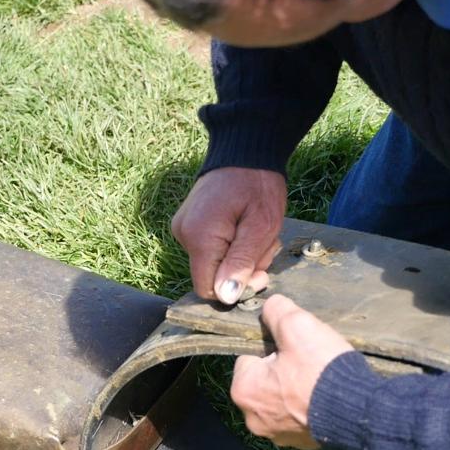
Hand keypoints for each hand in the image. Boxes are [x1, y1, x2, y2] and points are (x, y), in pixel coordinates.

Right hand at [171, 167, 285, 303]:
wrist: (246, 152)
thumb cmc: (257, 185)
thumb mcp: (261, 227)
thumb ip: (242, 264)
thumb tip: (225, 297)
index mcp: (199, 237)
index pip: (208, 288)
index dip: (235, 290)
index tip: (261, 273)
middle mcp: (183, 235)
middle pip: (213, 277)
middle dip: (244, 269)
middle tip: (266, 246)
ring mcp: (184, 229)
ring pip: (215, 264)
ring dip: (242, 257)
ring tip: (257, 232)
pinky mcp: (190, 225)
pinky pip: (212, 250)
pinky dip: (233, 246)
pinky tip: (246, 229)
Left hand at [231, 295, 353, 449]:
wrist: (360, 411)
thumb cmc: (321, 369)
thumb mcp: (297, 325)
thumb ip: (276, 310)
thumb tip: (271, 306)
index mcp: (243, 391)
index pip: (248, 356)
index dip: (271, 346)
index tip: (292, 345)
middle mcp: (253, 419)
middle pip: (264, 380)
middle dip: (283, 368)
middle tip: (308, 360)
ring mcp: (278, 435)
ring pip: (282, 399)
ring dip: (296, 388)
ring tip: (320, 377)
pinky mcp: (301, 443)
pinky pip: (300, 416)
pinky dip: (309, 406)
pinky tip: (327, 395)